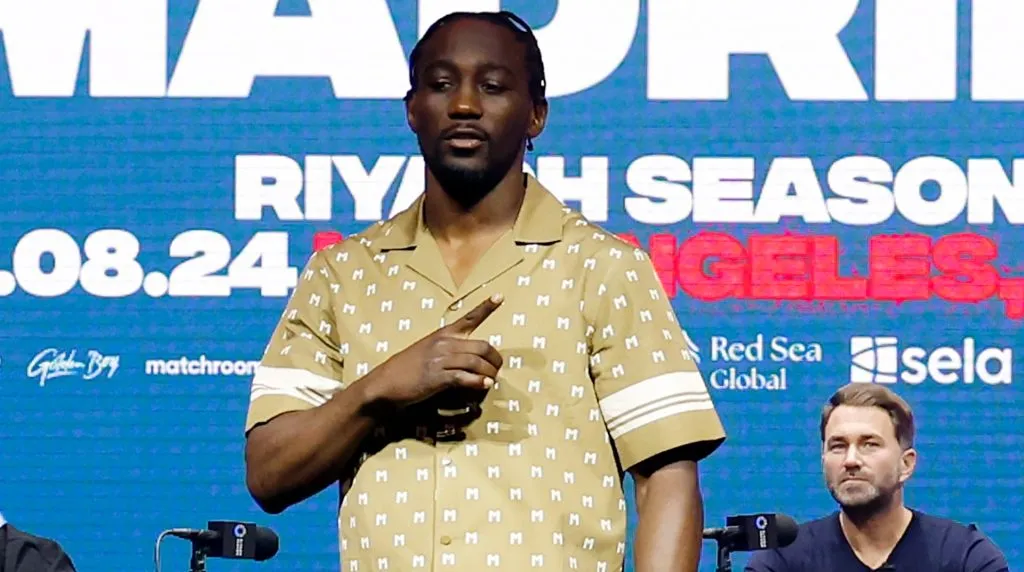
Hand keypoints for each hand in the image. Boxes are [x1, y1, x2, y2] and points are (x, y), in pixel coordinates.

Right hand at [365, 293, 504, 411]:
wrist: (385, 382)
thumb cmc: (407, 368)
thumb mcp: (428, 351)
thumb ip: (449, 351)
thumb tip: (471, 361)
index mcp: (443, 334)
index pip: (469, 318)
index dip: (485, 307)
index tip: (499, 296)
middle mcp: (444, 343)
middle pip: (482, 346)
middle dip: (495, 359)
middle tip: (497, 369)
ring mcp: (440, 359)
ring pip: (476, 362)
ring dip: (489, 373)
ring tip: (492, 379)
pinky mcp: (436, 377)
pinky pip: (464, 377)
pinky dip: (477, 382)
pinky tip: (485, 384)